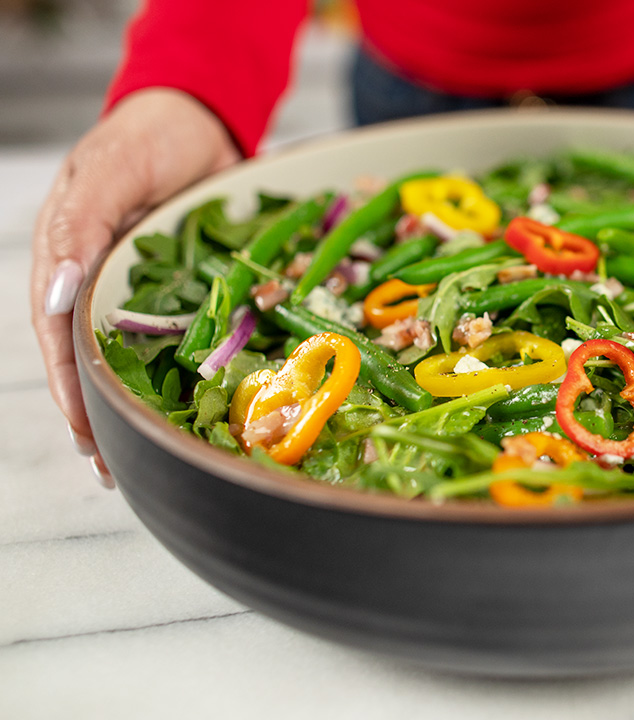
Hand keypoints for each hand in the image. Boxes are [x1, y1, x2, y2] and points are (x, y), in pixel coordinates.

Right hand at [31, 89, 241, 484]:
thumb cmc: (145, 138)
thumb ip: (80, 226)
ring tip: (148, 457)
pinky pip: (185, 338)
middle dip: (101, 416)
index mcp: (68, 259)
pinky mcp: (189, 288)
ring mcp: (145, 289)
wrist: (200, 121)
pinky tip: (197, 408)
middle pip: (92, 361)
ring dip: (139, 405)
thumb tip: (56, 294)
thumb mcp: (107, 170)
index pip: (58, 337)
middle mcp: (102, 282)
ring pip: (136, 358)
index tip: (86, 435)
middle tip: (115, 470)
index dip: (70, 389)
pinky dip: (186, 375)